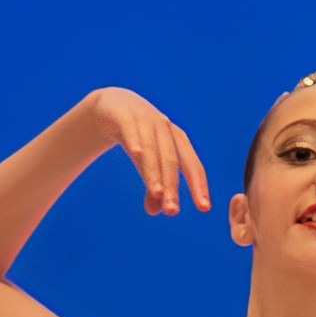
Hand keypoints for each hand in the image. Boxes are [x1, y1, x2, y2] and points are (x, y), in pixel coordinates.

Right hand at [87, 87, 210, 216]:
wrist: (111, 105)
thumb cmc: (135, 137)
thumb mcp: (145, 163)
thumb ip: (152, 185)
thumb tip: (156, 211)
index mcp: (176, 140)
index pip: (192, 165)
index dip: (198, 186)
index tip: (204, 208)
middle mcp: (165, 128)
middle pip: (172, 160)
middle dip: (172, 186)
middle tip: (172, 211)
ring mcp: (145, 119)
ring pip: (152, 148)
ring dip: (155, 171)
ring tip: (157, 193)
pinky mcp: (123, 114)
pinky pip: (131, 129)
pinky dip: (136, 140)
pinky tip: (138, 153)